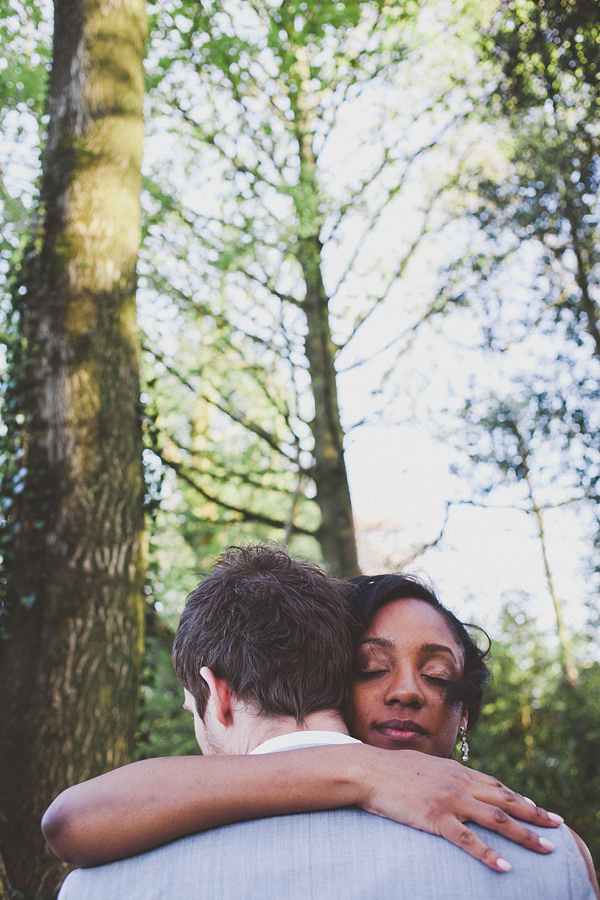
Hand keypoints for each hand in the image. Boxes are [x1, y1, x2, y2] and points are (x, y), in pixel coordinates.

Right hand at [357, 746, 562, 871]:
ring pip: (496, 819)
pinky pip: (467, 840)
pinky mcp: (435, 818)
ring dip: (524, 834)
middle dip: (534, 813)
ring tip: (546, 848)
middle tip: (557, 824)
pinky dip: (489, 854)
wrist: (368, 770)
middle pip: (505, 800)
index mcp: (456, 771)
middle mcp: (459, 783)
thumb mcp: (424, 765)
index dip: (519, 797)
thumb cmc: (391, 769)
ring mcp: (448, 800)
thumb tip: (450, 779)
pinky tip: (505, 867)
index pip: (496, 785)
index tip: (537, 808)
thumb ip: (442, 774)